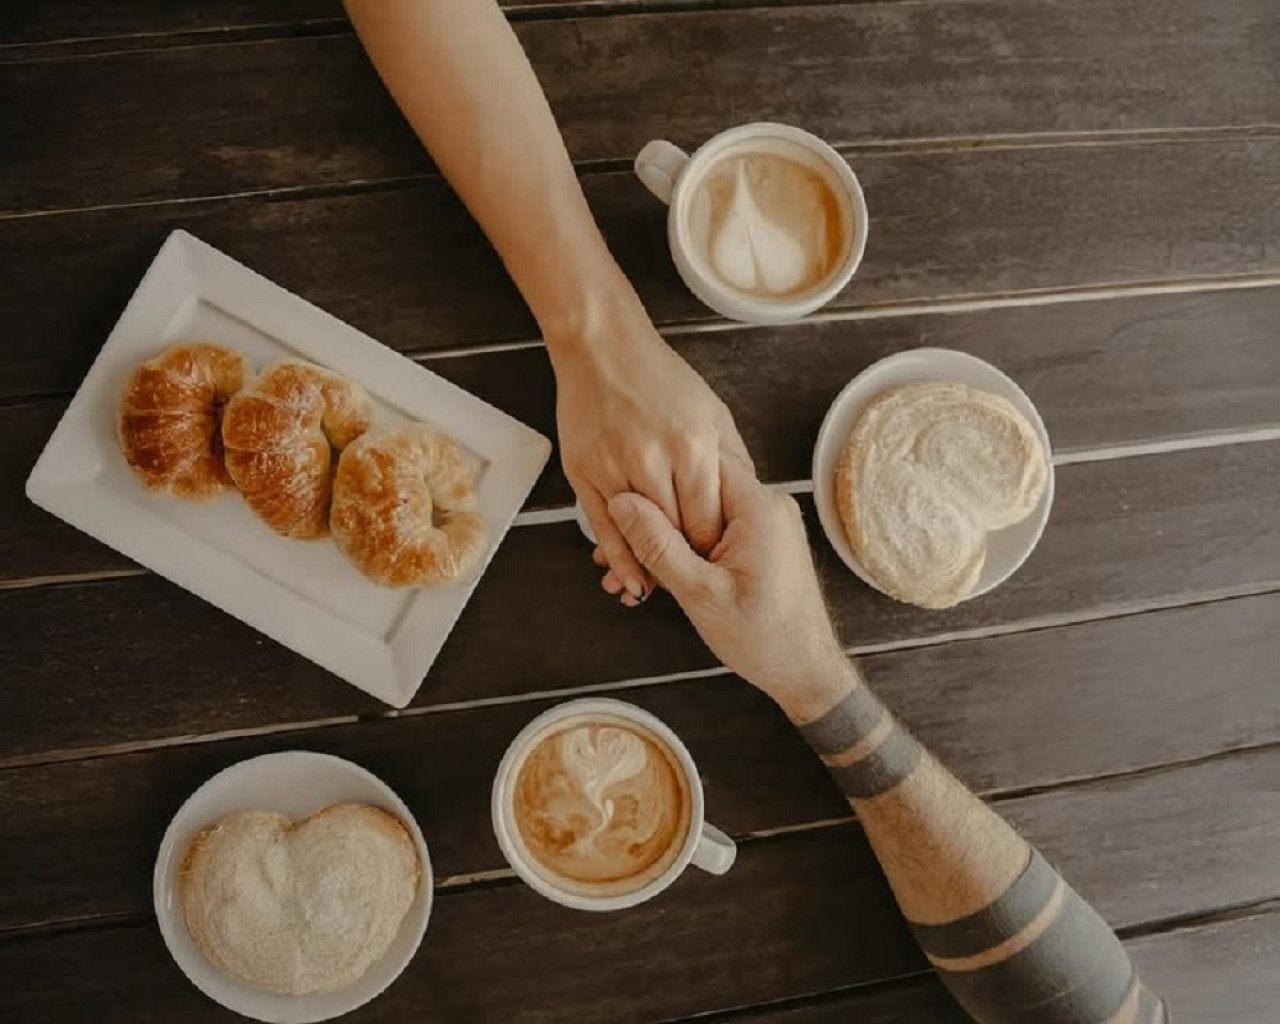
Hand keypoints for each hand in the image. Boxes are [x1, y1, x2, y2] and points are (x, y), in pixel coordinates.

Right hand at [553, 307, 748, 603]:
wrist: (601, 346)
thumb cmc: (661, 378)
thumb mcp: (714, 415)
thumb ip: (731, 463)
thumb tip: (745, 505)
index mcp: (694, 447)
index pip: (710, 521)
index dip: (714, 548)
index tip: (720, 567)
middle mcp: (655, 460)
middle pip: (678, 533)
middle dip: (688, 559)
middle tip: (696, 580)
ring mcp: (615, 467)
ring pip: (641, 536)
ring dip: (652, 564)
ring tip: (663, 586)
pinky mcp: (583, 473)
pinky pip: (604, 530)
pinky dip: (619, 558)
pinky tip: (631, 578)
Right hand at [607, 455, 854, 715]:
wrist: (805, 670)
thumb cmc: (763, 639)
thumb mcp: (700, 594)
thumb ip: (659, 546)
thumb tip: (621, 504)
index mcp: (759, 507)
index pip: (698, 461)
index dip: (655, 478)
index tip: (620, 500)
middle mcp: (767, 505)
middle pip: (695, 488)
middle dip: (651, 518)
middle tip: (611, 550)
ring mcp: (765, 522)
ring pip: (699, 513)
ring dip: (663, 540)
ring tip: (624, 572)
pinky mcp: (761, 540)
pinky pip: (713, 531)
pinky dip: (684, 550)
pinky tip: (654, 575)